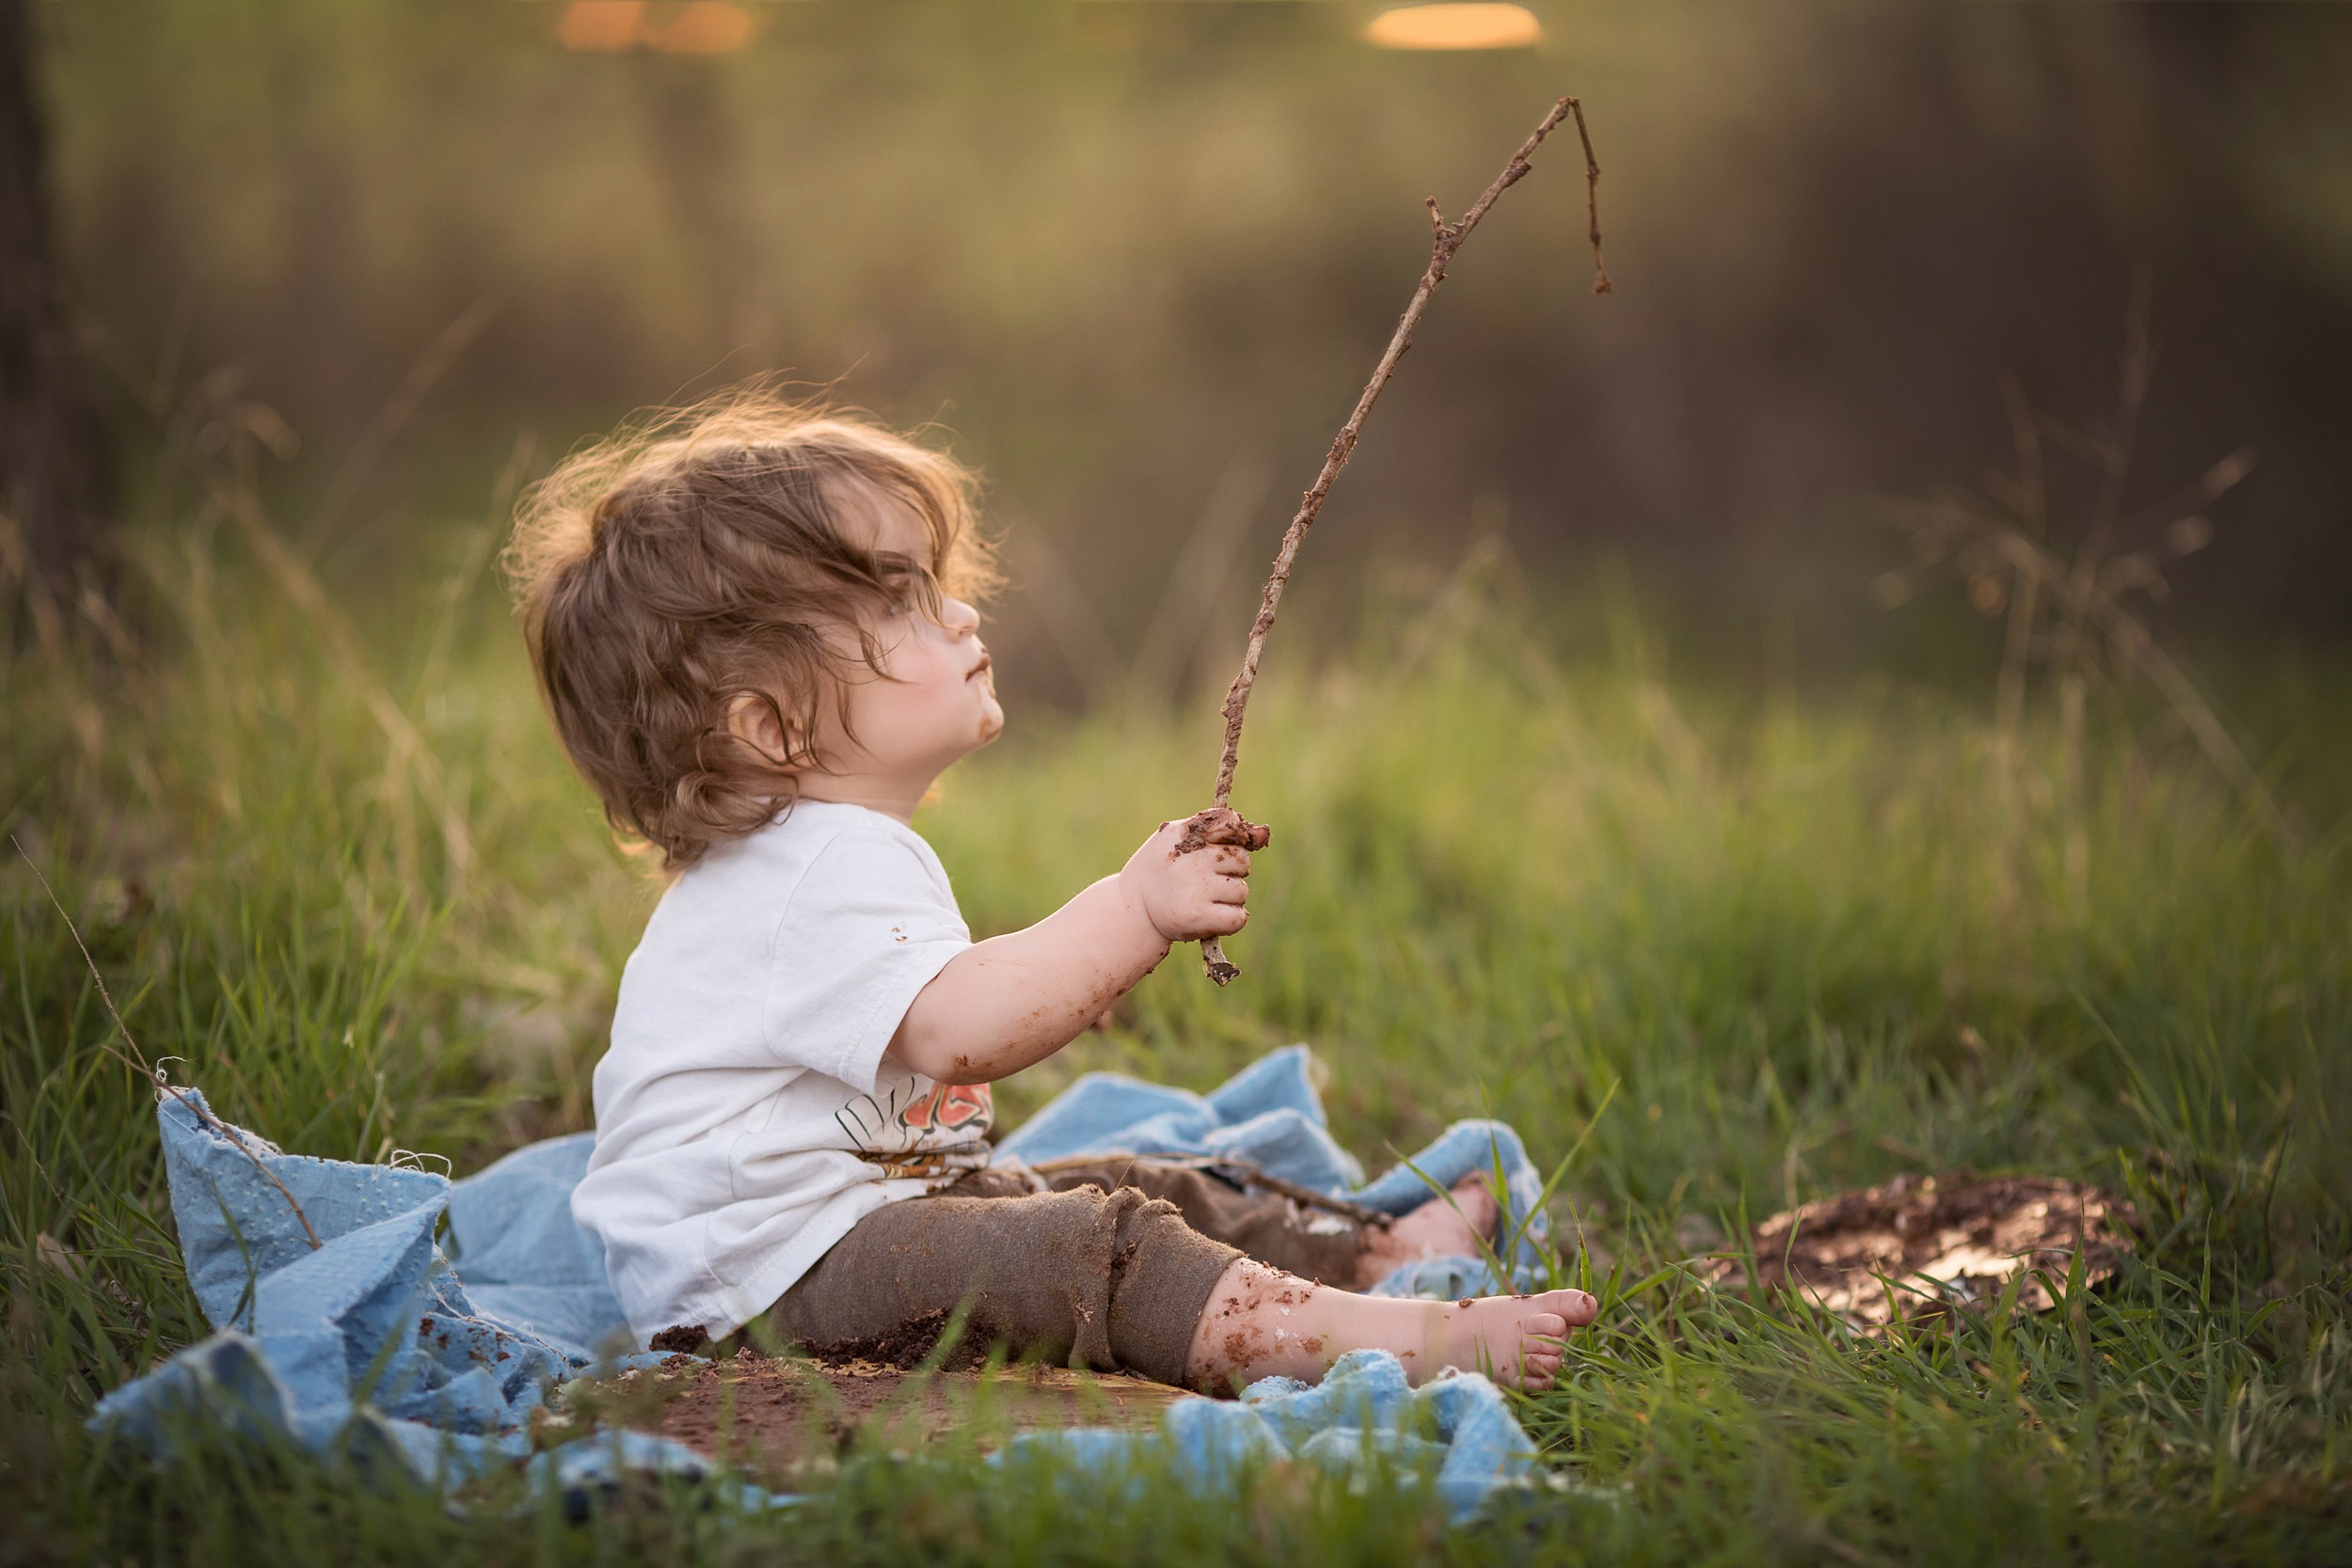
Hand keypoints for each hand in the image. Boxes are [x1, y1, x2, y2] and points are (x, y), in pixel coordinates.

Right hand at [1118, 808, 1267, 944]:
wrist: (1133, 909)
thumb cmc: (1162, 871)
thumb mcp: (1179, 840)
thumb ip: (1221, 831)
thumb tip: (1264, 833)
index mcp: (1182, 833)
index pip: (1229, 823)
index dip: (1234, 838)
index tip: (1218, 851)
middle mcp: (1191, 860)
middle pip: (1242, 860)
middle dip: (1232, 870)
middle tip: (1207, 880)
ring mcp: (1195, 889)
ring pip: (1242, 890)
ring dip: (1231, 897)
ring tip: (1206, 900)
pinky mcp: (1198, 916)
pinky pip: (1239, 917)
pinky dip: (1232, 920)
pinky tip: (1214, 917)